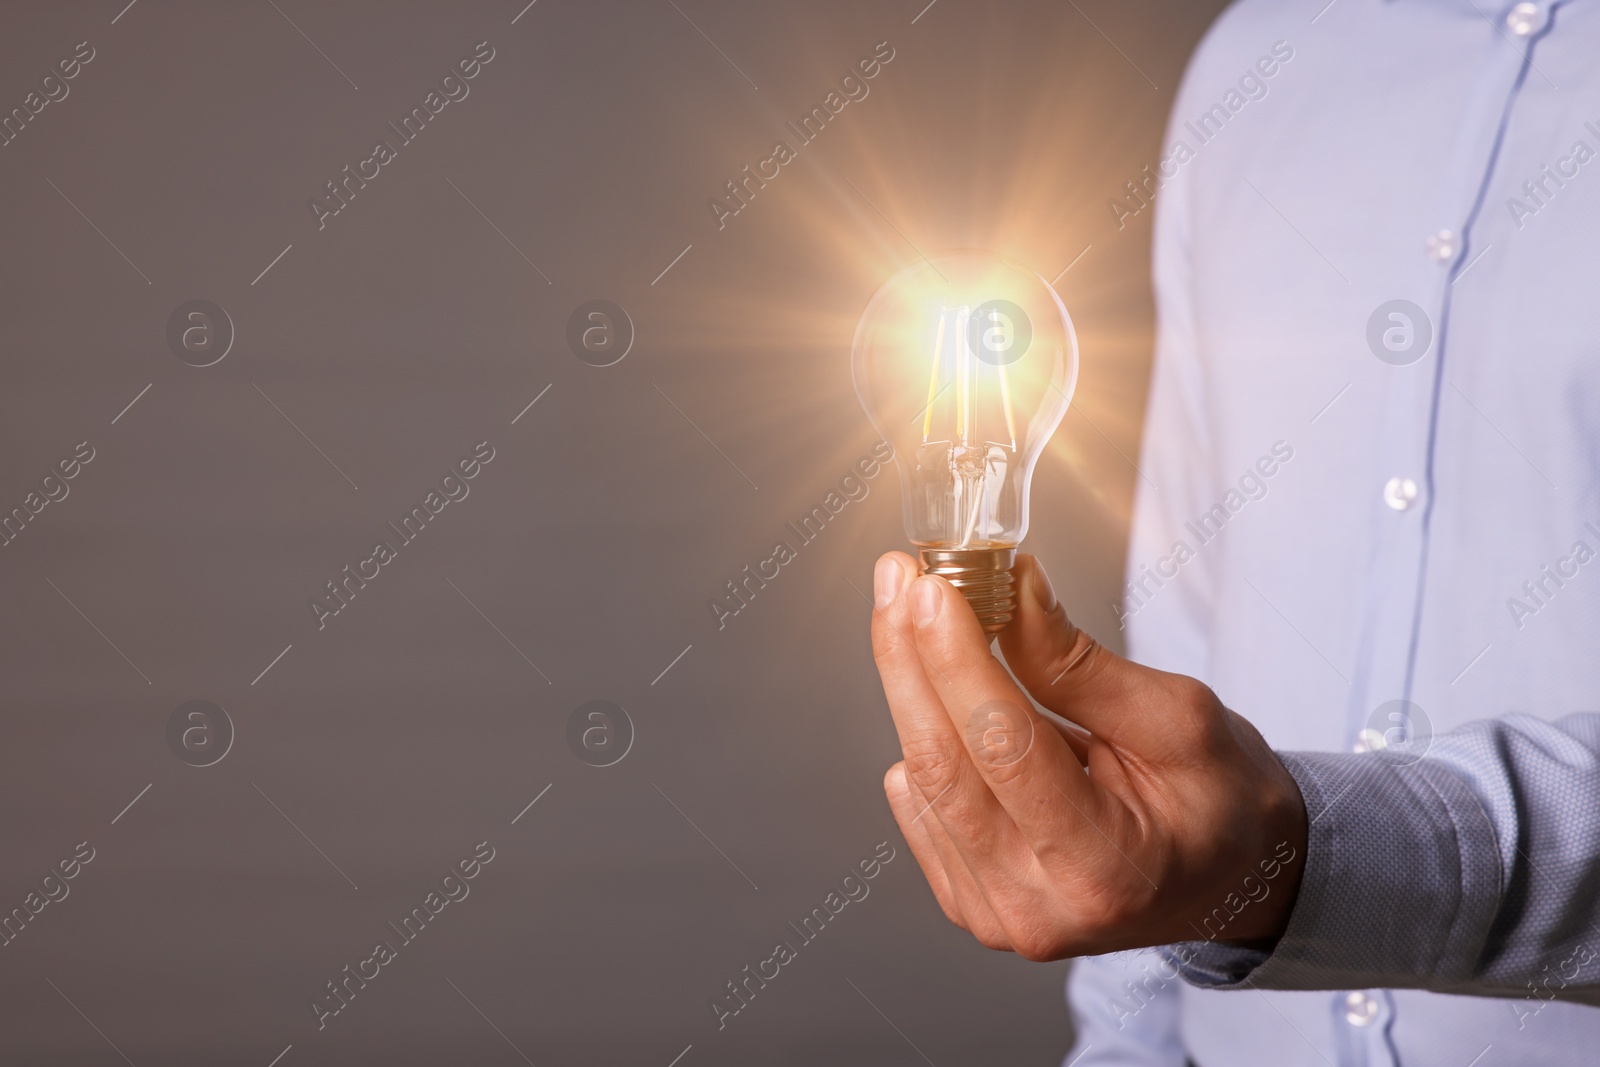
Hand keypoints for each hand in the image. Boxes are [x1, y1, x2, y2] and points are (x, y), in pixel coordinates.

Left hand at [870, 551, 1306, 959]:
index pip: (1004, 748)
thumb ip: (1081, 665)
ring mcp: (996, 914)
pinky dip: (924, 735)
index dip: (956, 660)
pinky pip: (920, 802)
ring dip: (909, 684)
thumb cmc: (1219, 801)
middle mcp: (1037, 908)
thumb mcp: (1178, 719)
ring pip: (921, 777)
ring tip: (914, 611)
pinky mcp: (969, 901)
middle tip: (898, 579)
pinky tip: (939, 690)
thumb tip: (1010, 590)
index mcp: (1104, 868)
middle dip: (911, 658)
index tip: (930, 587)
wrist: (1229, 879)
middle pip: (944, 764)